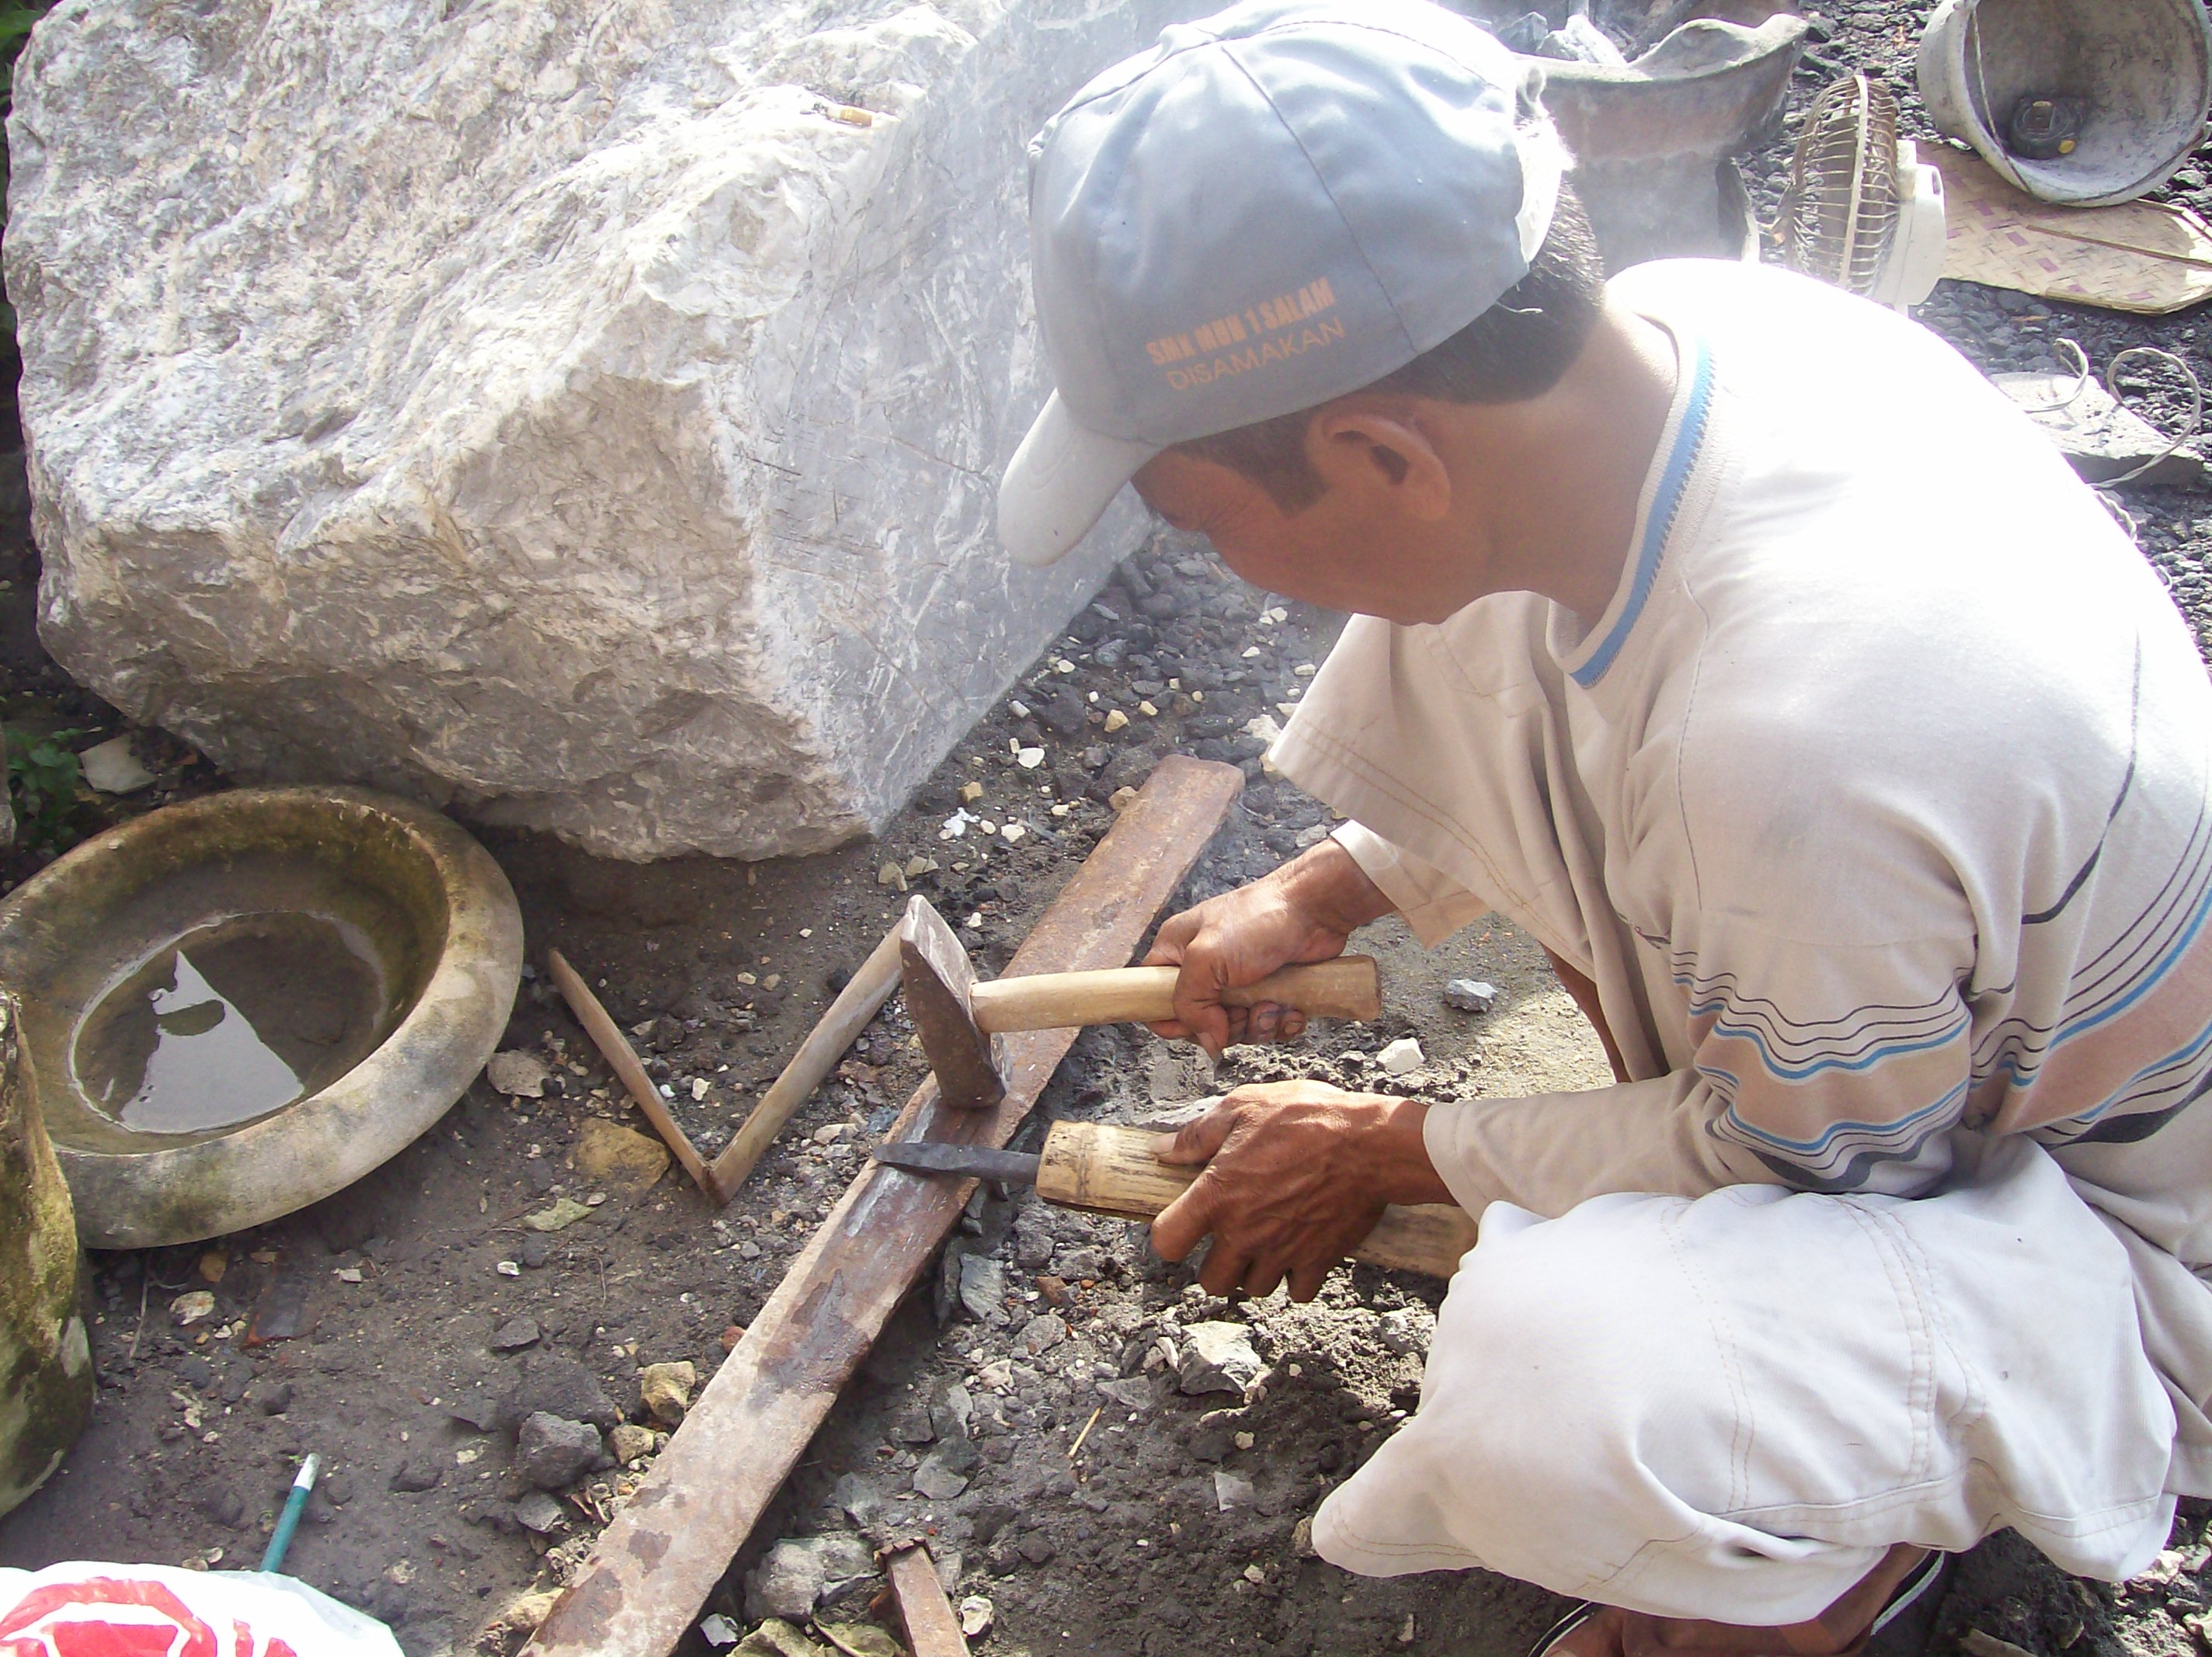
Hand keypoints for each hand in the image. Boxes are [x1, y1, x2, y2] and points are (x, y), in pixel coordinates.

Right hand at [1144, 839, 1392, 1055]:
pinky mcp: (1271, 991)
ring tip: (1272, 1003)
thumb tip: (1207, 1040)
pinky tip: (1291, 1008)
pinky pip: (1268, 1025)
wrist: (1315, 909)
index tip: (1199, 1023)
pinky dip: (1282, 1023)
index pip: (1153, 997)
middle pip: (1200, 1022)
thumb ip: (1190, 1002)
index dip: (1172, 1020)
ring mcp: (1239, 982)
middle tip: (1242, 1010)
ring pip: (1237, 1029)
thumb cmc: (1258, 919)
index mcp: (1177, 952)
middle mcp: (1206, 968)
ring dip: (1259, 1025)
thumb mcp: (1207, 957)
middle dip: (1226, 1026)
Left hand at [1148, 1081, 1452, 1301]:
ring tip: (1264, 1242)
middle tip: (1228, 1236)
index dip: (1168, 1235)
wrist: (1371, 1144)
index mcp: (1217, 1197)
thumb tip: (1161, 1150)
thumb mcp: (1244, 1107)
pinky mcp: (1318, 1261)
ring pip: (1252, 1289)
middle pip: (1210, 1281)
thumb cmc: (1306, 1118)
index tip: (1182, 1223)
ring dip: (1253, 1271)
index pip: (1167, 1243)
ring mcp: (1282, 1252)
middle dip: (1214, 1263)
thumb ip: (1197, 1135)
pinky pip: (1296, 1292)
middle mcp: (1244, 1233)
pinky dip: (1294, 1279)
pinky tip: (1297, 1251)